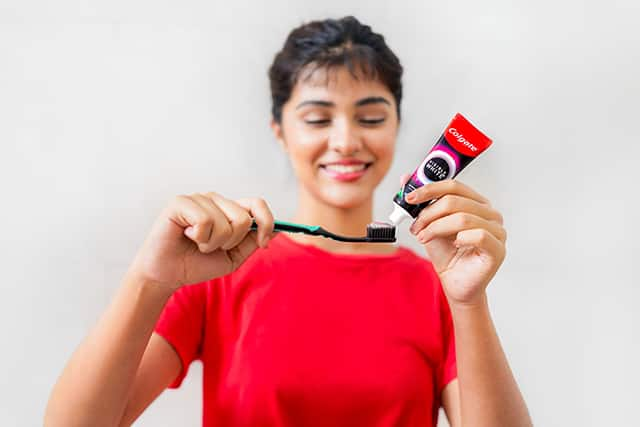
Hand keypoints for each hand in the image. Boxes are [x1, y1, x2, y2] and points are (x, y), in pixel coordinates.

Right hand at [128, 192, 273, 291]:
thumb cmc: (197, 264)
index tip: (263, 243)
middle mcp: (215, 200)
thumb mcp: (233, 257)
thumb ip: (253, 242)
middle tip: (212, 247)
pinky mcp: (181, 202)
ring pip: (225, 223)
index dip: (267, 223)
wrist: (168, 275)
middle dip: (231, 242)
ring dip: (212, 243)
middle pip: (244, 218)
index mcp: (229, 209)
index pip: (258, 204)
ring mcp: (198, 199)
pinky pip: (205, 220)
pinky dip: (199, 237)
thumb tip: (279, 229)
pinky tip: (187, 236)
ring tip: (197, 243)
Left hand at [403, 176, 506, 305]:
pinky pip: (479, 235)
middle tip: (416, 226)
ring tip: (425, 237)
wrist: (454, 282)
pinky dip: (460, 238)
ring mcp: (497, 231)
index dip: (430, 189)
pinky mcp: (498, 249)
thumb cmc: (447, 254)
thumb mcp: (429, 224)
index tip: (410, 197)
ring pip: (463, 218)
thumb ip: (420, 202)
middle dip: (429, 214)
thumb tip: (405, 179)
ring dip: (437, 228)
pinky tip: (454, 245)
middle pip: (455, 201)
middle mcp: (490, 214)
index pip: (454, 186)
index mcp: (476, 203)